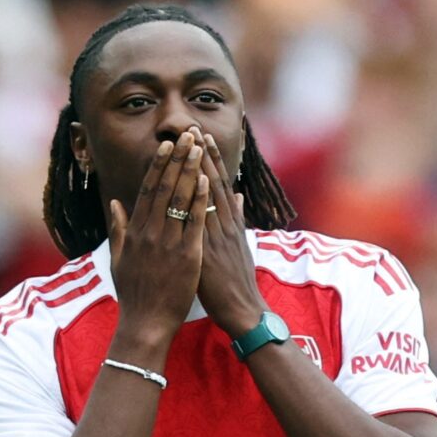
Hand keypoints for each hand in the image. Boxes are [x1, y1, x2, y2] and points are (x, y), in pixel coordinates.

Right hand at [109, 131, 210, 345]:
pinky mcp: (186, 256)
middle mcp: (150, 233)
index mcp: (135, 232)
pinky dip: (199, 200)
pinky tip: (206, 181)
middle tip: (186, 136)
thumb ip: (118, 229)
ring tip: (199, 149)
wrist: (145, 324)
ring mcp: (168, 243)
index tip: (166, 146)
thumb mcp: (118, 259)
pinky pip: (194, 222)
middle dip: (177, 159)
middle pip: (165, 188)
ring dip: (190, 171)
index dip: (158, 166)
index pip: (148, 190)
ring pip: (179, 199)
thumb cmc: (134, 294)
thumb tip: (114, 204)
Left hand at [192, 126, 268, 337]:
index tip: (201, 136)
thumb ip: (238, 220)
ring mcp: (218, 236)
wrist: (244, 309)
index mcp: (230, 223)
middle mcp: (225, 224)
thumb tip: (240, 197)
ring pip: (209, 195)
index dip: (210, 159)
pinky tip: (194, 181)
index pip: (219, 184)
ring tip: (191, 143)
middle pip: (214, 181)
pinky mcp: (210, 251)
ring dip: (200, 167)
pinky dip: (199, 200)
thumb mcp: (241, 246)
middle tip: (194, 127)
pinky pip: (203, 221)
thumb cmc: (238, 281)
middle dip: (203, 154)